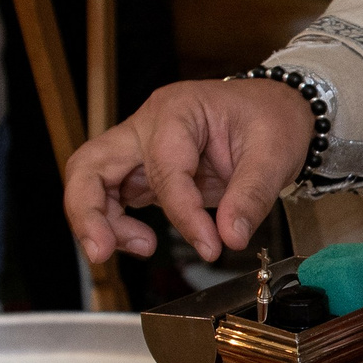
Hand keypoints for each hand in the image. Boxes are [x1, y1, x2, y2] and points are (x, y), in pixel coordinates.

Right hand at [64, 77, 312, 263]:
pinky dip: (116, 225)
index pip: (166, 169)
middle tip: (102, 251)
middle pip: (90, 164)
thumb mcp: (274, 154)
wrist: (273, 110)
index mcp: (178, 110)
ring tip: (142, 247)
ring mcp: (140, 148)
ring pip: (92, 183)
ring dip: (100, 222)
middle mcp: (147, 126)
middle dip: (88, 212)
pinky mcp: (144, 171)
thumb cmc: (270, 119)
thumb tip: (231, 237)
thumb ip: (251, 197)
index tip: (210, 245)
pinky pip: (112, 199)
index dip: (184, 214)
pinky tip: (143, 241)